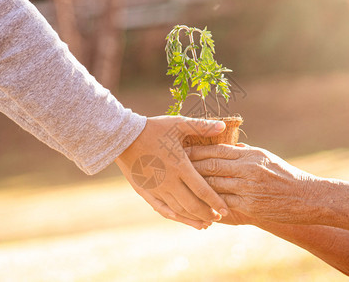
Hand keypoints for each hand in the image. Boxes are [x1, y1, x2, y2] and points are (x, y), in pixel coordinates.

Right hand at [115, 116, 229, 229]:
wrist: (123, 137)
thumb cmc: (153, 129)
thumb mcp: (178, 124)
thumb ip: (202, 127)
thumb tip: (222, 126)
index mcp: (180, 166)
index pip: (202, 190)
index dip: (215, 202)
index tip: (225, 210)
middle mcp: (169, 181)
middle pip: (192, 205)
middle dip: (206, 214)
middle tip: (218, 218)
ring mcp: (156, 189)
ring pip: (178, 210)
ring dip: (192, 218)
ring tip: (205, 224)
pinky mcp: (146, 192)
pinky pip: (162, 209)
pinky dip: (174, 217)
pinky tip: (182, 220)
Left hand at [185, 143, 322, 224]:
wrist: (307, 197)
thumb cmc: (285, 175)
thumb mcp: (266, 157)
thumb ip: (246, 152)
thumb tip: (231, 146)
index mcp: (250, 155)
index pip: (217, 150)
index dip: (197, 151)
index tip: (181, 150)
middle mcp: (248, 169)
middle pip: (211, 166)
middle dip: (190, 166)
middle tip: (172, 166)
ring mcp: (248, 188)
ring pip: (214, 185)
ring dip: (195, 186)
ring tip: (178, 184)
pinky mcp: (250, 206)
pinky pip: (223, 204)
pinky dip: (208, 203)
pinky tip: (196, 203)